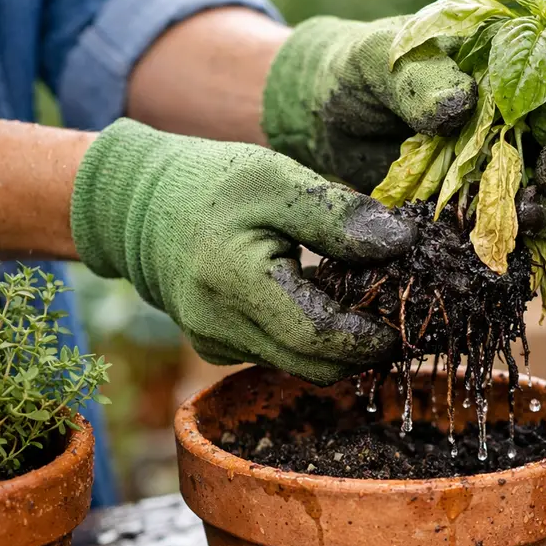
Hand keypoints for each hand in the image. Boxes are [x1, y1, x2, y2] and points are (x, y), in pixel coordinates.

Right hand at [71, 119, 416, 384]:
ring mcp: (215, 344)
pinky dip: (309, 337)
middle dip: (363, 349)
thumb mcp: (277, 180)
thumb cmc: (211, 184)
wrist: (138, 207)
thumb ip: (337, 215)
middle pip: (314, 365)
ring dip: (339, 343)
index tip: (406, 320)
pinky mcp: (217, 348)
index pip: (317, 337)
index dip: (369, 337)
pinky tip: (325, 302)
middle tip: (400, 315)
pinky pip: (279, 354)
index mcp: (234, 281)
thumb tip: (400, 242)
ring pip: (300, 364)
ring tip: (368, 301)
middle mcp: (220, 327)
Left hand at [263, 16, 545, 236]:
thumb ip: (420, 80)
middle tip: (534, 214)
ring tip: (516, 233)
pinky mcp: (482, 204)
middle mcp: (522, 115)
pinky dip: (514, 246)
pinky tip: (499, 257)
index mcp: (513, 65)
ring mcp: (504, 163)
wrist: (321, 114)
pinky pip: (514, 229)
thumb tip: (461, 104)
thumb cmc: (355, 71)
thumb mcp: (380, 63)